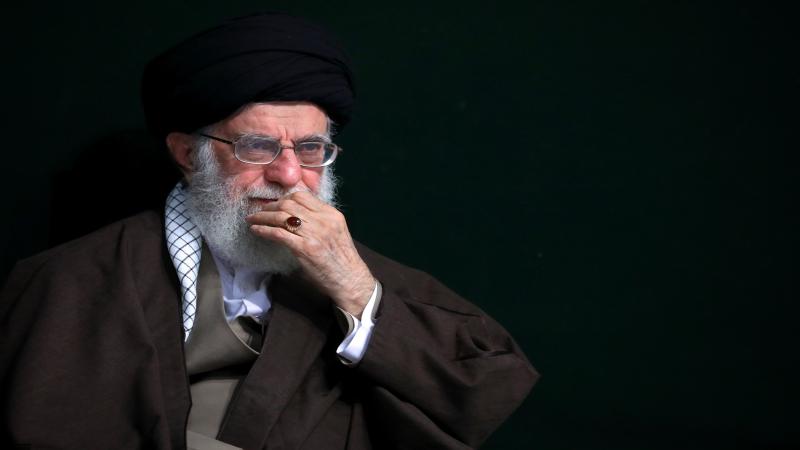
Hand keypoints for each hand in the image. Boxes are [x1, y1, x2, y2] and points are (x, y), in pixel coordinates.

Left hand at [245, 191, 374, 316]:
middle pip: (289, 203)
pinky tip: (256, 230)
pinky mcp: (305, 248)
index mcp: (331, 214)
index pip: (303, 196)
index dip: (284, 198)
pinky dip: (264, 230)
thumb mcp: (336, 232)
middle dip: (270, 206)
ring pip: (281, 216)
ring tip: (252, 219)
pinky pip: (278, 233)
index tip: (275, 204)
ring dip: (262, 216)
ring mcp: (314, 234)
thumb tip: (296, 215)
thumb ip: (320, 221)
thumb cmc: (342, 259)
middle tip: (260, 211)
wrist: (351, 280)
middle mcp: (323, 220)